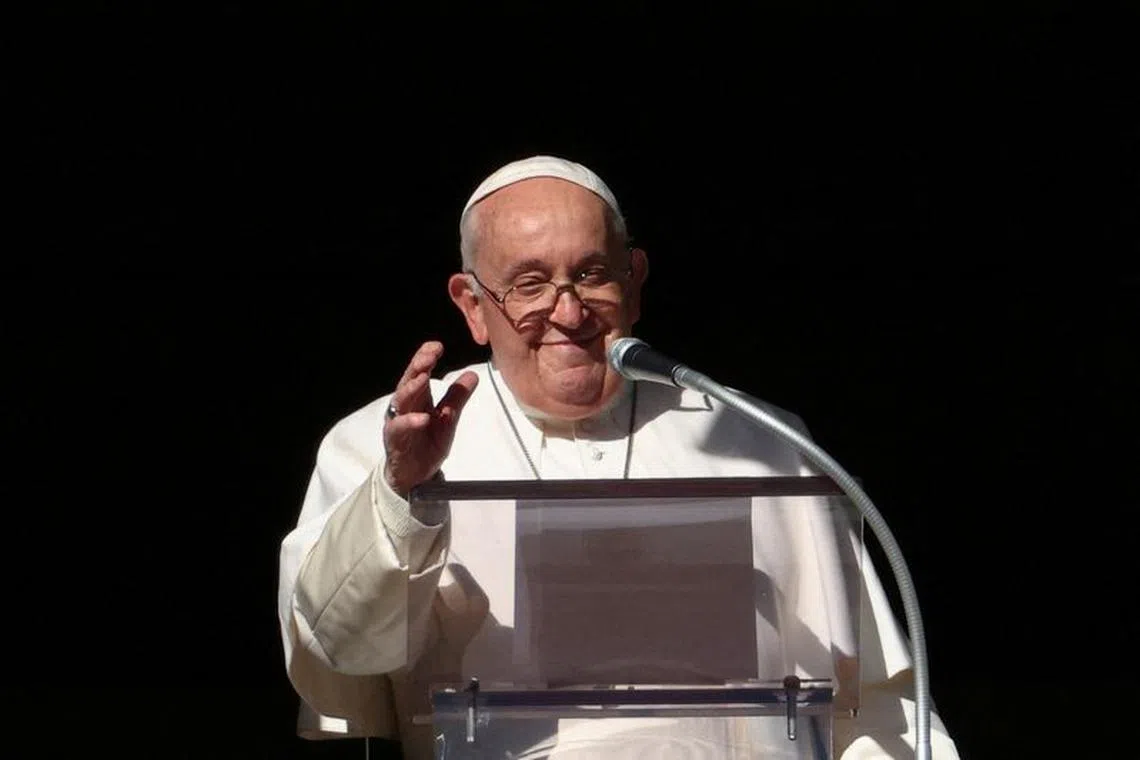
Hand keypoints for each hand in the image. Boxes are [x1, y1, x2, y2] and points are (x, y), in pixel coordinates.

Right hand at [383, 341, 477, 496]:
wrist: (416, 475)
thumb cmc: (428, 443)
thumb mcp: (448, 418)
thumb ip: (457, 397)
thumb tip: (473, 374)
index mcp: (419, 397)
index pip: (421, 372)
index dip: (426, 357)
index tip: (437, 346)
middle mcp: (406, 405)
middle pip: (409, 380)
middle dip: (419, 366)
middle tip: (430, 354)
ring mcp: (398, 421)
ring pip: (401, 400)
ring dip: (412, 388)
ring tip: (423, 378)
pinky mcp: (395, 439)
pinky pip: (400, 428)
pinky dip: (410, 421)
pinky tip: (422, 417)